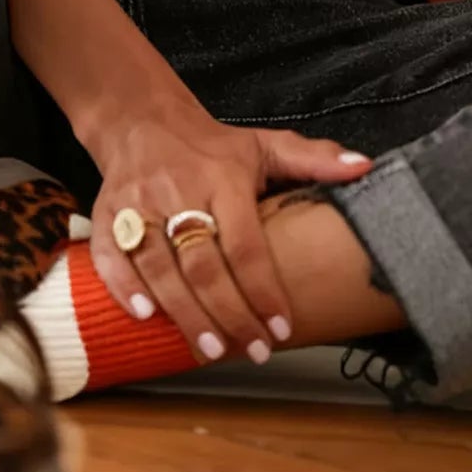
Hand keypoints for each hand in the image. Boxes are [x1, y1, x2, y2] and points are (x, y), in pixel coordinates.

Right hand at [83, 72, 371, 365]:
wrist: (142, 120)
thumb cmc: (211, 146)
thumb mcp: (263, 145)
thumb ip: (313, 159)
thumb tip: (364, 167)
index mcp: (222, 178)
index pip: (245, 244)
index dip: (262, 289)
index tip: (280, 327)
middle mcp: (179, 191)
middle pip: (203, 263)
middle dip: (228, 313)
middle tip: (251, 351)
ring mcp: (139, 204)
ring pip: (159, 266)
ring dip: (184, 312)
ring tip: (209, 349)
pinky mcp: (107, 213)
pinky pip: (112, 256)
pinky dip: (124, 288)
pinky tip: (144, 317)